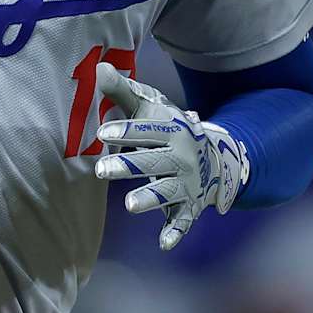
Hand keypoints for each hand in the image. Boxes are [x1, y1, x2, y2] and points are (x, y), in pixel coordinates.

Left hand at [93, 63, 247, 251]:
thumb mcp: (150, 108)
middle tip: (99, 171)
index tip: (101, 133)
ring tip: (128, 205)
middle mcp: (181, 157)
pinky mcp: (189, 206)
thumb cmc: (167, 128)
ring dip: (150, 198)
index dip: (125, 131)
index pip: (147, 130)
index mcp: (172, 130)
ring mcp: (187, 183)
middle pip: (153, 161)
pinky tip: (164, 244)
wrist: (214, 155)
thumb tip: (98, 67)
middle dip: (128, 166)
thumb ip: (123, 92)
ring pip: (167, 191)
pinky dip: (175, 232)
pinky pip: (183, 221)